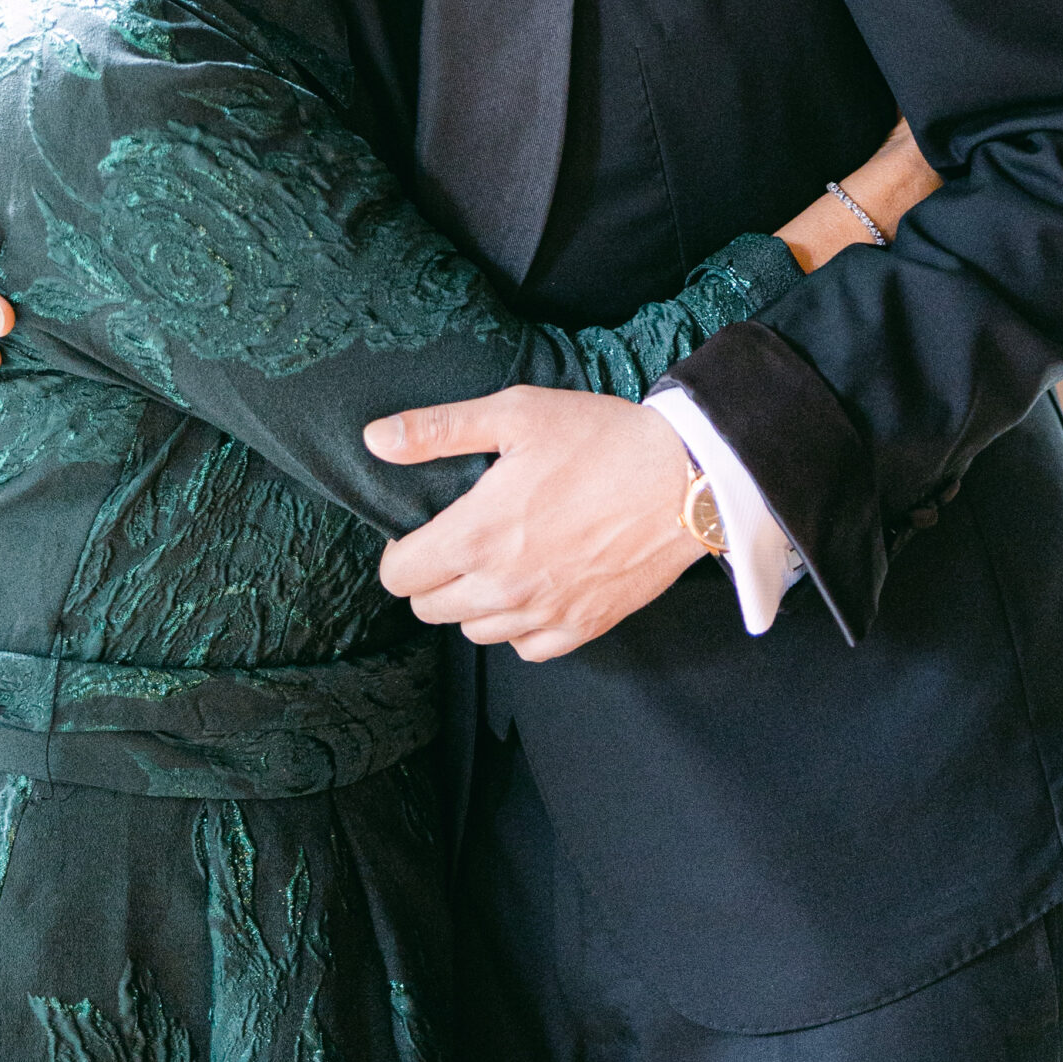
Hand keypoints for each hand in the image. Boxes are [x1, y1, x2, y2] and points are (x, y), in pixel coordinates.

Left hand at [369, 388, 697, 660]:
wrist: (687, 478)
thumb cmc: (602, 440)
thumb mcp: (516, 413)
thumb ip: (438, 429)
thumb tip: (375, 440)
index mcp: (476, 537)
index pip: (399, 576)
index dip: (400, 551)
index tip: (423, 529)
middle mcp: (503, 587)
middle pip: (430, 609)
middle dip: (432, 577)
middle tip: (461, 540)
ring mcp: (544, 613)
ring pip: (475, 631)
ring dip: (473, 603)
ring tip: (498, 560)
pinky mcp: (583, 627)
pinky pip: (526, 648)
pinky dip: (519, 625)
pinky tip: (533, 587)